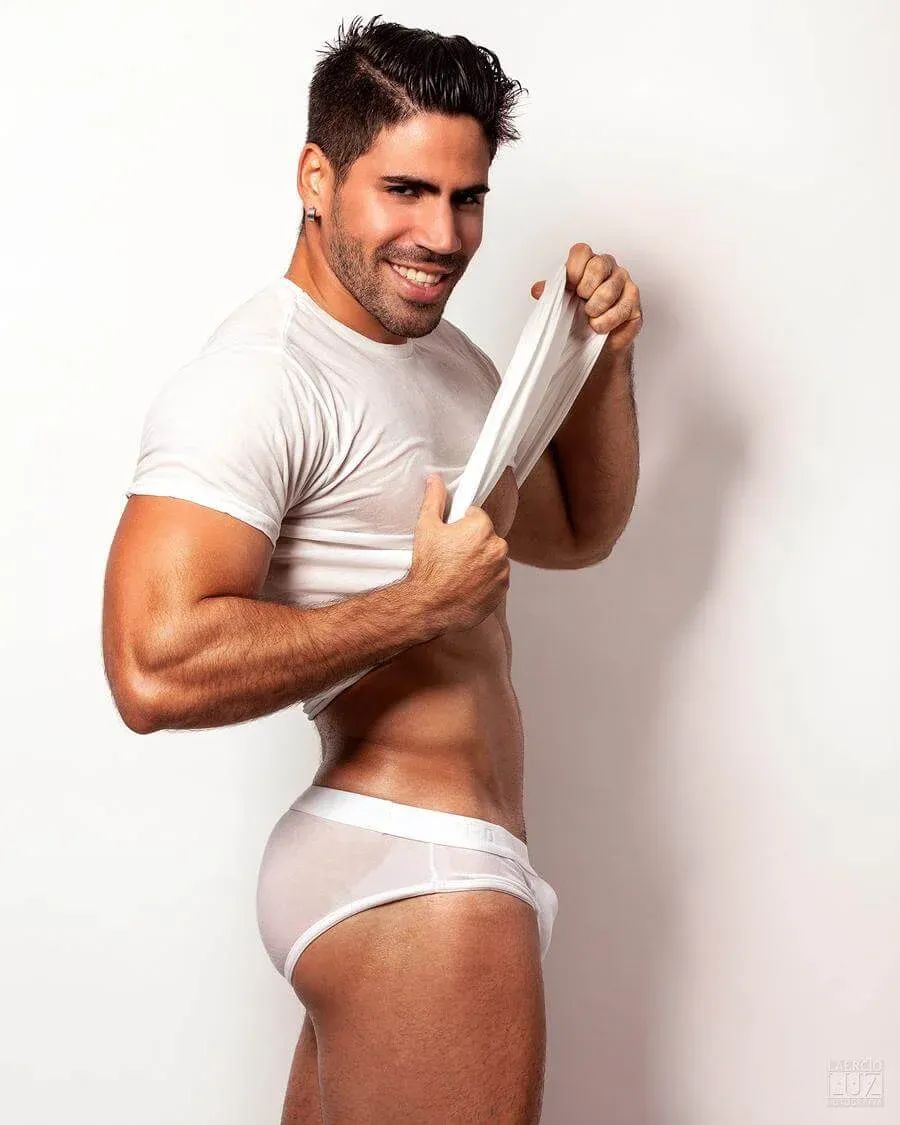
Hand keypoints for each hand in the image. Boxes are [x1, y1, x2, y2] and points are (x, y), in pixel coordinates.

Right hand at [406, 474, 510, 634]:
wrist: (429, 606)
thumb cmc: (428, 568)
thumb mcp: (426, 527)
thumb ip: (434, 499)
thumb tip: (434, 478)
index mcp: (482, 527)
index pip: (476, 517)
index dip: (461, 527)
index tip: (450, 540)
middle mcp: (498, 546)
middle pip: (487, 537)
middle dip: (473, 544)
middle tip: (452, 557)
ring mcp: (502, 570)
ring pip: (493, 558)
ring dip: (481, 562)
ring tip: (458, 573)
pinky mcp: (502, 589)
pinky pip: (496, 578)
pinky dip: (486, 580)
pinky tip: (467, 585)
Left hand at [531, 242, 642, 354]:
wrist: (596, 343)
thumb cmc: (579, 318)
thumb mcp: (560, 304)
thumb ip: (551, 293)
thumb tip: (538, 289)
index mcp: (588, 263)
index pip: (581, 252)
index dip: (573, 270)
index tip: (569, 287)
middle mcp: (608, 267)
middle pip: (598, 266)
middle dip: (585, 290)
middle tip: (581, 303)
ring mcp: (624, 282)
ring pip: (608, 290)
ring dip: (594, 310)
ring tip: (590, 318)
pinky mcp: (634, 301)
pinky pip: (621, 309)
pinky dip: (605, 322)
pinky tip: (599, 326)